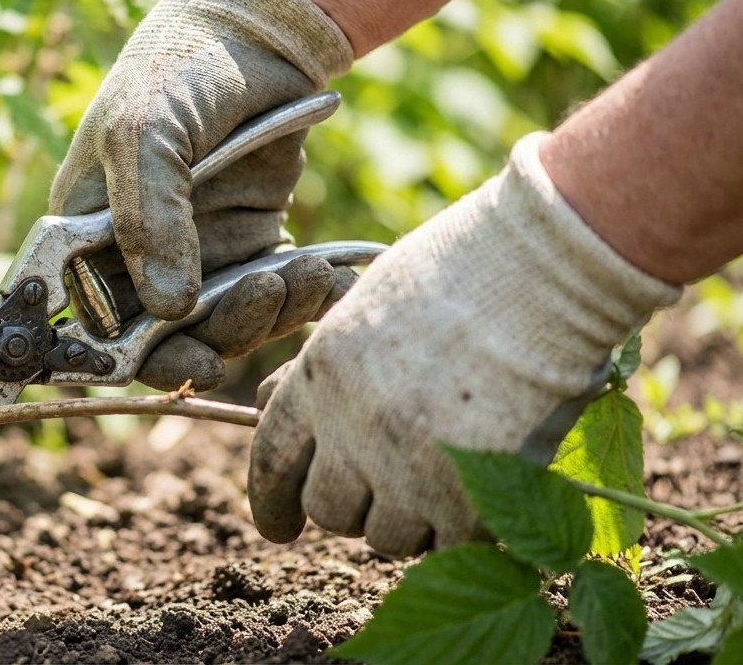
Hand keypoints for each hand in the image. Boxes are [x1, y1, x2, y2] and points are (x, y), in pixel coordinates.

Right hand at [49, 0, 354, 389]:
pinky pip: (272, 299)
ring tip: (309, 275)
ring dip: (269, 315)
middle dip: (220, 335)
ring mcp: (195, 256)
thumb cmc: (177, 71)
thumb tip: (168, 309)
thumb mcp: (144, 132)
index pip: (98, 325)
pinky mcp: (249, 248)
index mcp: (88, 238)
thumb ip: (147, 218)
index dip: (137, 356)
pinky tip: (333, 279)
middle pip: (169, 341)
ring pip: (227, 327)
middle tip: (265, 295)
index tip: (192, 359)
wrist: (255, 31)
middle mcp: (137, 258)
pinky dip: (303, 299)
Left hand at [249, 135, 680, 556]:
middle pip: (328, 508)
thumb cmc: (466, 269)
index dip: (271, 500)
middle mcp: (353, 428)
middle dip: (352, 505)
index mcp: (322, 375)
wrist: (545, 273)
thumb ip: (328, 367)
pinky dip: (466, 531)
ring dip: (411, 521)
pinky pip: (451, 547)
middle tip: (386, 491)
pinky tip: (486, 495)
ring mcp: (408, 470)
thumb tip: (272, 405)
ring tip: (447, 477)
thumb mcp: (369, 305)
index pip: (273, 457)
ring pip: (386, 537)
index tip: (280, 526)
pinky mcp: (470, 500)